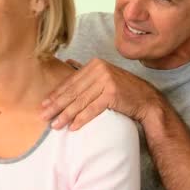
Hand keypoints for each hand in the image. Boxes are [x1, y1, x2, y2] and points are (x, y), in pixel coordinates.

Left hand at [41, 58, 157, 129]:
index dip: (56, 94)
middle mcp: (100, 69)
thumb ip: (86, 71)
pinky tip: (72, 127)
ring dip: (66, 115)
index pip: (71, 82)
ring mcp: (106, 80)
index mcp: (95, 64)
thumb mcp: (104, 76)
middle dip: (56, 105)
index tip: (43, 105)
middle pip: (73, 91)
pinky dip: (81, 119)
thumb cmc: (123, 89)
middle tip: (43, 116)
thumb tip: (67, 62)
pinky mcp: (112, 93)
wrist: (146, 99)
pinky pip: (92, 109)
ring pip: (80, 101)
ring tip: (55, 125)